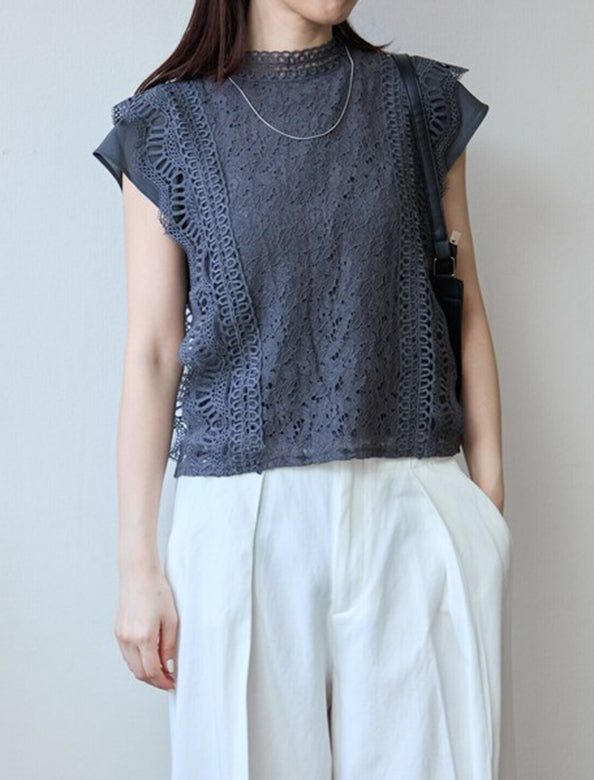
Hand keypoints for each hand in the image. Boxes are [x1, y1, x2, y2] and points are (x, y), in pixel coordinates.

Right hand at [114, 566, 177, 690]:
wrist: (138, 575)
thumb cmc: (157, 592)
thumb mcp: (171, 619)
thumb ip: (170, 645)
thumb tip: (169, 665)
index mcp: (144, 637)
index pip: (152, 671)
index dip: (163, 681)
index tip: (172, 683)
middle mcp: (129, 639)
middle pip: (140, 673)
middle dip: (154, 680)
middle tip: (168, 680)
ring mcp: (121, 636)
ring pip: (132, 666)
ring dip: (145, 672)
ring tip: (161, 669)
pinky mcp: (118, 632)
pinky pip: (127, 655)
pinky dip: (138, 661)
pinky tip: (149, 657)